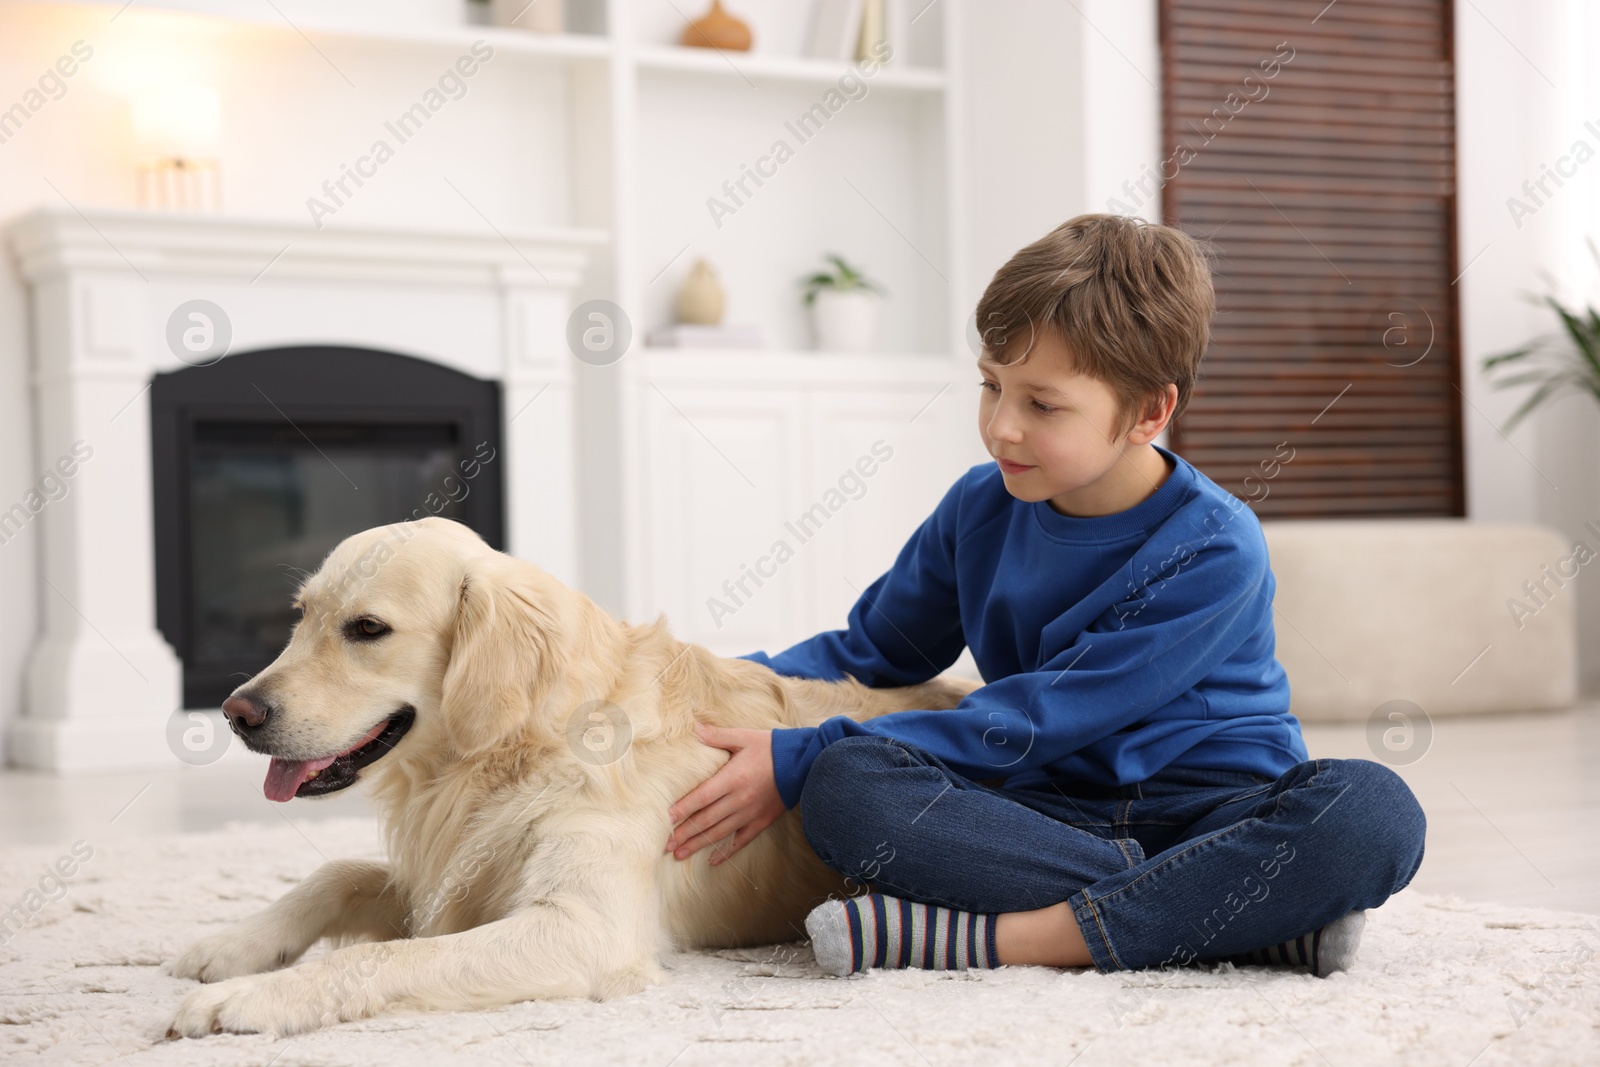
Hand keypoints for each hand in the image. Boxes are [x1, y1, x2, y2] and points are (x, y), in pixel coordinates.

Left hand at [665, 724, 784, 865]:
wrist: (804, 763)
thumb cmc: (772, 748)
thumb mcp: (744, 737)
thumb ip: (717, 736)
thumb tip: (694, 729)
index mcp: (732, 778)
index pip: (701, 797)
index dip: (682, 809)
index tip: (665, 819)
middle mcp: (739, 800)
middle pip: (706, 820)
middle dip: (684, 833)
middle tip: (665, 844)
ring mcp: (750, 814)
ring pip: (719, 833)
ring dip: (698, 844)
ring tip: (679, 854)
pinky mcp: (761, 822)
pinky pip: (741, 841)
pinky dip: (726, 852)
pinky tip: (712, 861)